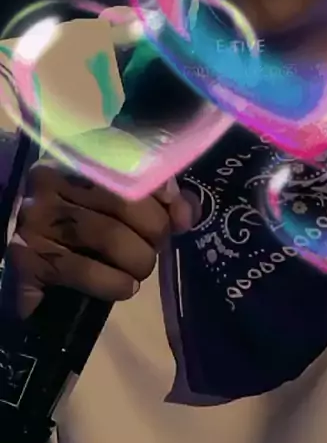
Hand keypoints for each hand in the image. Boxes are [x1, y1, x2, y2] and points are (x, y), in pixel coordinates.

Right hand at [4, 158, 199, 318]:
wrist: (23, 255)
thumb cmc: (80, 222)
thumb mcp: (114, 197)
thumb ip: (155, 195)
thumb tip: (187, 214)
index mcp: (73, 155)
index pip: (129, 160)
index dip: (162, 191)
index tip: (179, 218)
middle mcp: (49, 179)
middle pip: (123, 201)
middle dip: (153, 232)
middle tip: (154, 249)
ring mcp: (34, 218)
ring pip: (107, 236)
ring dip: (137, 261)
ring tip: (139, 271)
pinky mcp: (26, 259)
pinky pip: (82, 271)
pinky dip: (113, 283)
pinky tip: (123, 287)